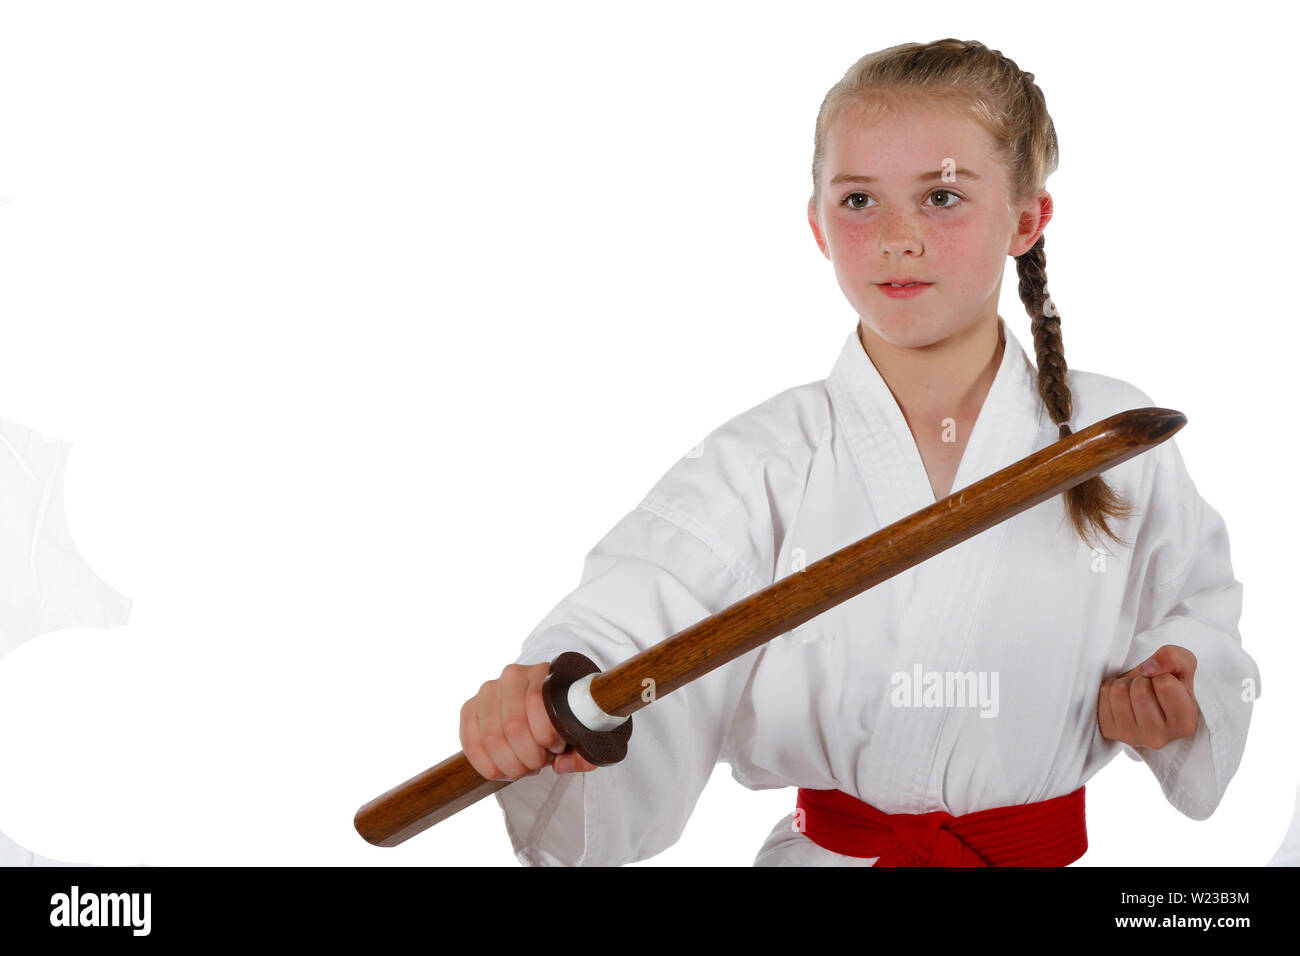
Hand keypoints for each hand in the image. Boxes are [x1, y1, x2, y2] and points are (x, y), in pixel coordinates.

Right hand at [460, 661, 599, 780]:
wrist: (546, 706)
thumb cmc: (567, 719)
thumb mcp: (585, 732)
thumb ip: (585, 752)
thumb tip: (561, 766)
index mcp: (545, 672)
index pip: (538, 703)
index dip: (547, 736)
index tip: (557, 748)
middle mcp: (513, 675)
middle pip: (514, 725)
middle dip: (528, 757)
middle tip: (540, 764)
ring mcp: (489, 690)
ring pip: (492, 737)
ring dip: (510, 764)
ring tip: (524, 767)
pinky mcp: (471, 707)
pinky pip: (471, 742)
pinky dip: (487, 766)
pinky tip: (503, 771)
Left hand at [1097, 644, 1198, 749]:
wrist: (1149, 696)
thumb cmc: (1169, 682)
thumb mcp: (1183, 664)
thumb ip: (1173, 658)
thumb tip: (1148, 668)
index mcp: (1184, 724)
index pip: (1164, 684)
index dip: (1161, 675)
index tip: (1163, 683)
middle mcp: (1159, 737)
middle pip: (1139, 689)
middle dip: (1141, 679)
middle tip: (1147, 687)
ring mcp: (1132, 737)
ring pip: (1118, 691)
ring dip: (1125, 682)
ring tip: (1134, 691)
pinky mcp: (1110, 731)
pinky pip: (1103, 695)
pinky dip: (1110, 688)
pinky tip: (1122, 697)